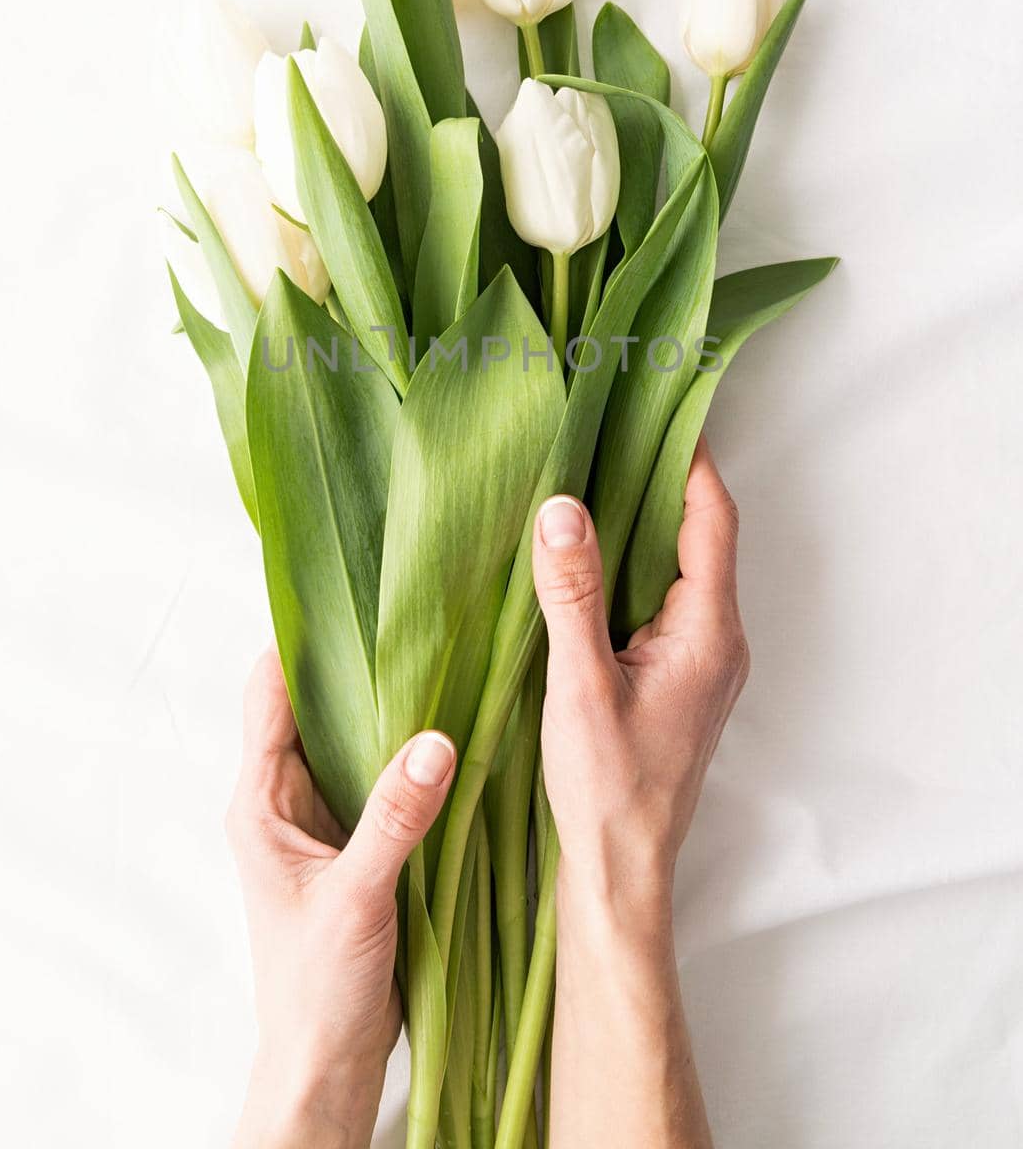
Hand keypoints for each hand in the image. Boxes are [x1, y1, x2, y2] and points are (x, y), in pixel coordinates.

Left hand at [227, 652, 455, 1148]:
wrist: (328, 1062)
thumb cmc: (316, 989)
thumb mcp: (357, 896)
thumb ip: (394, 817)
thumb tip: (435, 741)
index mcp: (261, 801)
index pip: (270, 693)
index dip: (303, 639)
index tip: (351, 590)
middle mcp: (286, 799)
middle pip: (316, 703)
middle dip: (359, 661)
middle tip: (415, 612)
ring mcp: (323, 818)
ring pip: (352, 737)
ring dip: (389, 706)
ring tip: (441, 655)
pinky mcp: (358, 840)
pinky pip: (380, 775)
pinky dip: (408, 750)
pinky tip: (450, 729)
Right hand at [533, 437, 747, 1147]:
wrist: (622, 870)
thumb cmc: (607, 787)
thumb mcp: (580, 684)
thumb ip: (572, 594)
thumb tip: (562, 507)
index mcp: (709, 632)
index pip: (712, 521)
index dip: (690, 461)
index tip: (657, 410)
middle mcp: (718, 639)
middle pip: (701, 536)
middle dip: (661, 481)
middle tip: (612, 430)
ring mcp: (701, 660)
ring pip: (680, 568)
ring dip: (643, 524)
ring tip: (592, 476)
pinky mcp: (678, 677)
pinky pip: (663, 598)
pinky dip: (632, 565)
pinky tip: (586, 556)